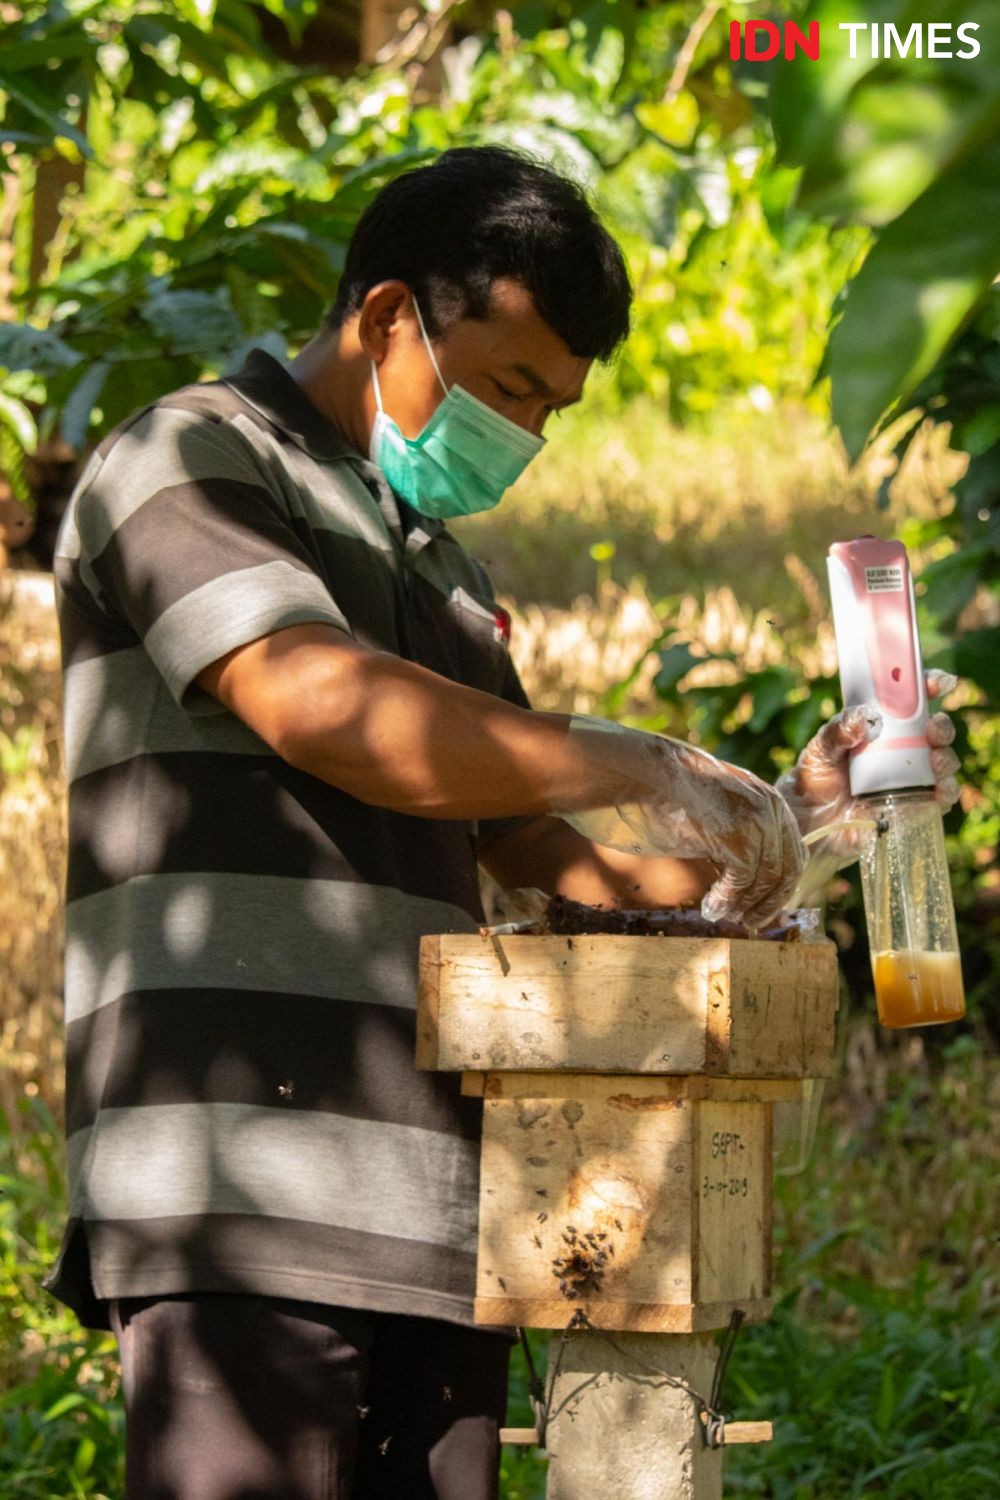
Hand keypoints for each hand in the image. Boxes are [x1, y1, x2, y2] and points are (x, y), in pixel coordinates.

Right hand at [554, 718, 805, 928]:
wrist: (636, 772)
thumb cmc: (664, 791)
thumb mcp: (712, 810)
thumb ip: (736, 831)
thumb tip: (744, 871)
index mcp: (767, 797)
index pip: (793, 850)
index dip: (779, 884)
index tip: (761, 904)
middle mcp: (770, 806)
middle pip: (788, 868)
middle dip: (769, 900)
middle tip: (749, 920)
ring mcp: (757, 821)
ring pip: (767, 878)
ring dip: (745, 904)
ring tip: (725, 916)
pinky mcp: (738, 838)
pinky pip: (743, 881)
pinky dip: (728, 900)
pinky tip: (710, 908)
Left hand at [776, 670, 960, 851]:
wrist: (807, 828)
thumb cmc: (812, 783)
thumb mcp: (818, 752)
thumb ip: (837, 732)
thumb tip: (864, 717)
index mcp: (879, 729)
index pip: (908, 702)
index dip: (926, 688)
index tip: (937, 683)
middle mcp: (899, 751)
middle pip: (934, 732)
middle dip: (941, 726)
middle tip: (933, 728)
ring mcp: (909, 780)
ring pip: (942, 763)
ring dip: (946, 759)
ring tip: (935, 760)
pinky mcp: (913, 808)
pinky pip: (939, 799)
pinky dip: (946, 792)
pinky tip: (939, 790)